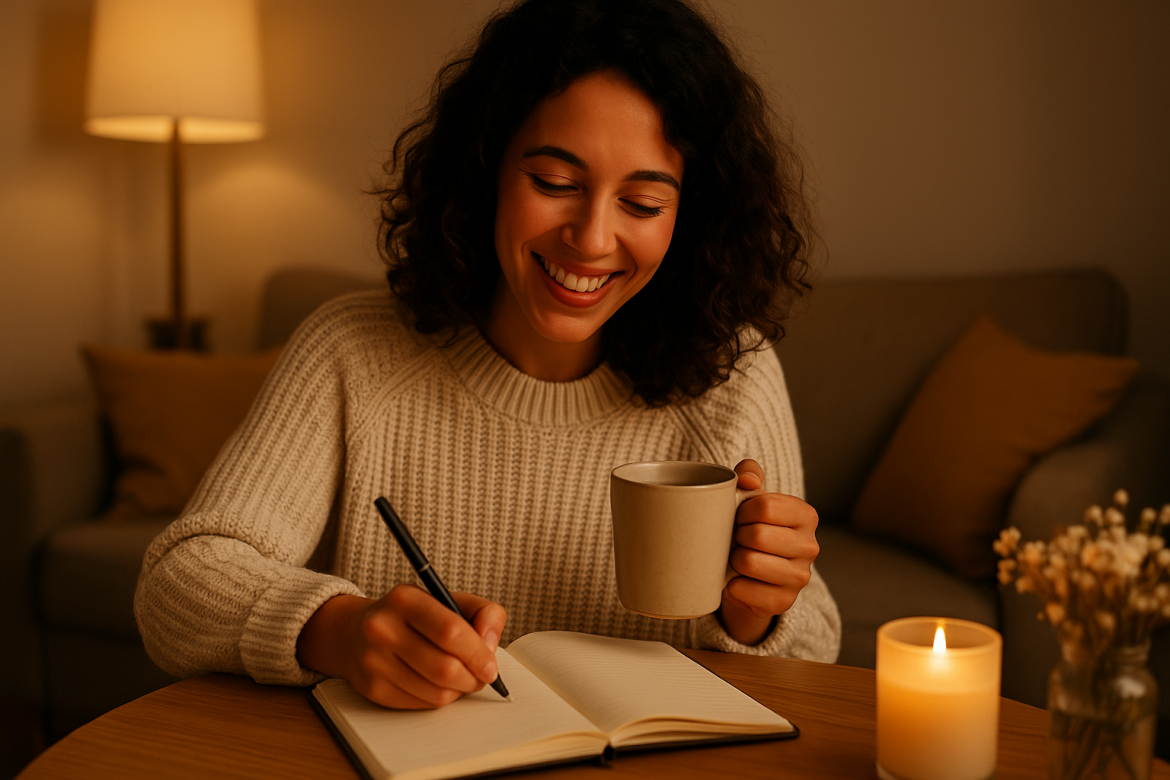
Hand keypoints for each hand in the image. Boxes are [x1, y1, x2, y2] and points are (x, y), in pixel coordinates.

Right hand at [297, 585, 506, 708]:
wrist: (353, 633)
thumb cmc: (410, 617)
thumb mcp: (446, 599)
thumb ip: (482, 611)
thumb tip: (490, 644)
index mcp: (405, 599)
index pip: (451, 630)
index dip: (478, 653)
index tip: (491, 666)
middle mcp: (383, 628)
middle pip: (445, 667)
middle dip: (473, 678)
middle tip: (481, 677)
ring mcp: (374, 661)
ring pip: (436, 692)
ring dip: (459, 691)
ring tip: (461, 679)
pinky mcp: (372, 688)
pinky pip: (421, 704)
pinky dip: (439, 699)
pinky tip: (438, 684)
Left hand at [718, 459, 818, 645]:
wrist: (750, 573)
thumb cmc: (749, 527)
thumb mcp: (749, 495)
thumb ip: (749, 473)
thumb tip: (748, 479)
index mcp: (806, 515)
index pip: (765, 506)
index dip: (742, 511)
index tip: (739, 516)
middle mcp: (810, 546)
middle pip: (756, 535)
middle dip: (736, 536)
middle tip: (736, 539)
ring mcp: (800, 577)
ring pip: (749, 562)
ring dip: (733, 559)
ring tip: (736, 558)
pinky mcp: (784, 602)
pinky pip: (744, 590)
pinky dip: (732, 585)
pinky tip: (737, 580)